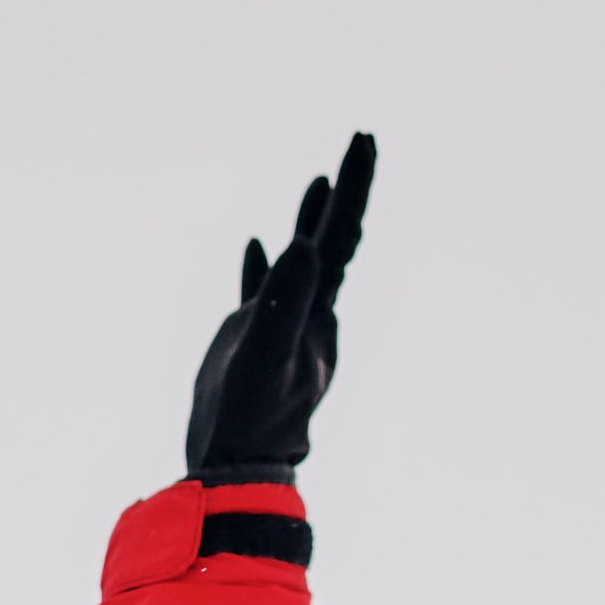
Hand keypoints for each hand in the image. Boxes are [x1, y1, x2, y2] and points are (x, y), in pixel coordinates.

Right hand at [183, 127, 375, 483]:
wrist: (241, 462)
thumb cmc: (254, 416)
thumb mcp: (266, 356)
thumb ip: (283, 303)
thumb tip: (302, 247)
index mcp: (319, 308)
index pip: (343, 235)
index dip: (354, 187)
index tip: (364, 142)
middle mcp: (311, 309)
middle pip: (334, 238)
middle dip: (346, 191)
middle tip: (361, 143)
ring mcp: (285, 322)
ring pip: (304, 260)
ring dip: (312, 220)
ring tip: (319, 182)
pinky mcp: (255, 338)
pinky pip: (264, 288)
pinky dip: (265, 262)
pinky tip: (259, 243)